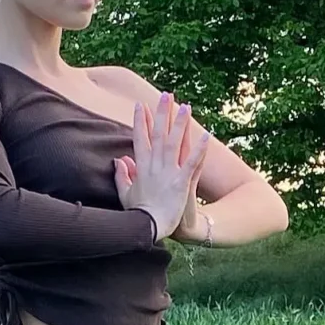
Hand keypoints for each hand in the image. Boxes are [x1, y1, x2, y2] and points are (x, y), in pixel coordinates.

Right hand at [112, 91, 206, 236]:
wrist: (148, 230)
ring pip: (174, 143)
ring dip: (180, 124)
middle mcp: (153, 167)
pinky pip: (192, 162)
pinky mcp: (181, 183)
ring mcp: (168, 173)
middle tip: (166, 95)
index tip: (139, 105)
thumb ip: (122, 175)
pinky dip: (199, 149)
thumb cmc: (138, 215)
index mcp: (140, 168)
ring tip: (185, 106)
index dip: (139, 121)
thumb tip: (119, 159)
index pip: (139, 139)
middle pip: (157, 134)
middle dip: (161, 113)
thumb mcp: (125, 194)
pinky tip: (206, 135)